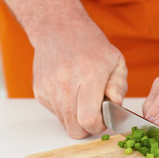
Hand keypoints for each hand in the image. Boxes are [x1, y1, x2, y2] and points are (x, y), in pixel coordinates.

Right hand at [32, 24, 127, 138]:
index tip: (105, 119)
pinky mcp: (39, 92)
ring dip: (77, 119)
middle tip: (97, 113)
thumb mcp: (116, 61)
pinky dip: (67, 110)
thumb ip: (119, 86)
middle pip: (75, 128)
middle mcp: (66, 83)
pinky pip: (56, 114)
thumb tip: (117, 104)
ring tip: (84, 99)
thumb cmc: (91, 46)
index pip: (88, 119)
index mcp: (89, 75)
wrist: (58, 29)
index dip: (99, 126)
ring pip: (65, 123)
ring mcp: (49, 88)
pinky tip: (72, 94)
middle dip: (89, 128)